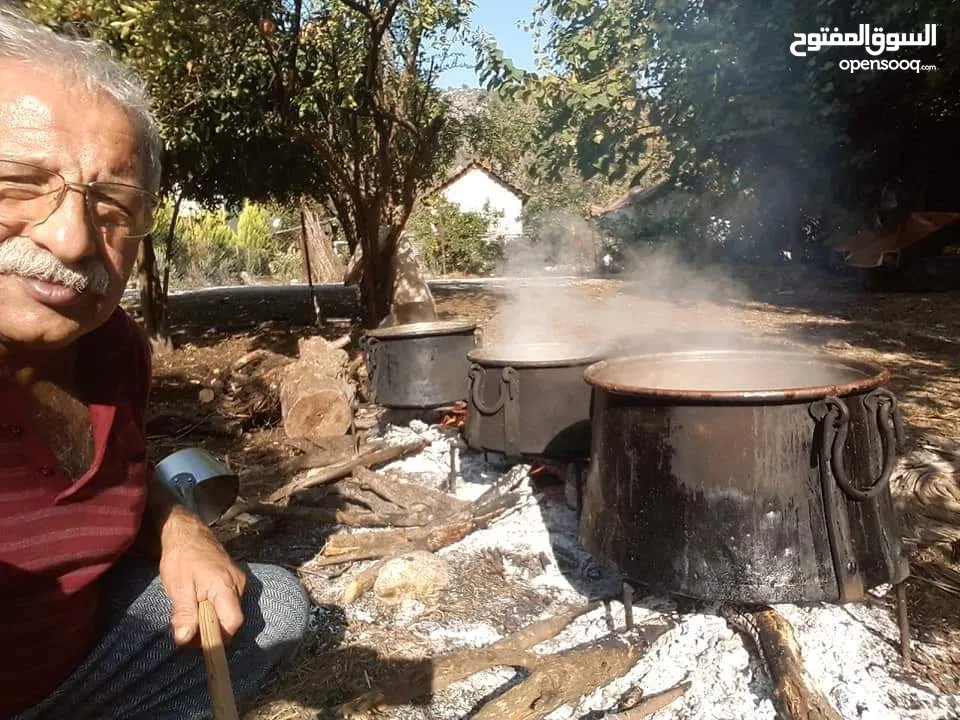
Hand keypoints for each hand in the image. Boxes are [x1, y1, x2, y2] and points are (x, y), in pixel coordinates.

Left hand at [157, 506, 246, 646]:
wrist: (187, 533)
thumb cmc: (181, 558)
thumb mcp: (177, 587)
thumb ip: (184, 614)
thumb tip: (185, 640)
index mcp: (225, 586)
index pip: (233, 623)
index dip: (218, 638)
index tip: (198, 644)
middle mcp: (238, 584)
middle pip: (233, 619)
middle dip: (212, 630)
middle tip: (189, 628)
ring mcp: (239, 580)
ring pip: (231, 611)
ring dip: (213, 619)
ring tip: (192, 613)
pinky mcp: (235, 579)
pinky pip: (229, 602)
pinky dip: (215, 609)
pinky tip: (199, 603)